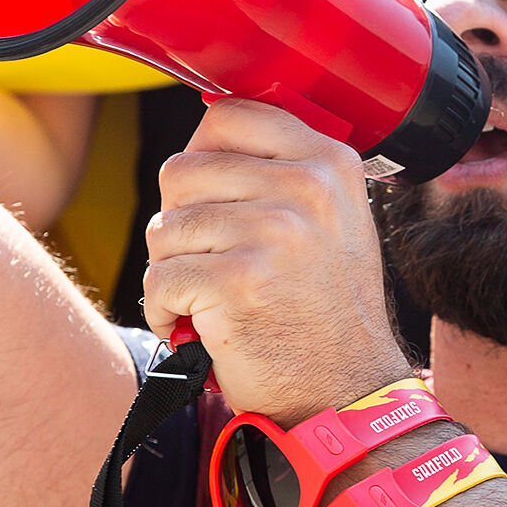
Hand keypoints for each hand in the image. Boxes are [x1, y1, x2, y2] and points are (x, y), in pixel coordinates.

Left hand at [142, 99, 410, 423]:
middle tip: (213, 261)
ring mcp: (275, 232)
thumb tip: (208, 130)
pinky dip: (166, 311)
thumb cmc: (327, 308)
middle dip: (181, 223)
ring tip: (213, 298)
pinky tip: (202, 326)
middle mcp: (306, 187)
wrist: (346, 390)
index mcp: (329, 162)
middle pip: (181, 171)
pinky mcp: (238, 281)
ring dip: (173, 271)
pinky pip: (160, 278)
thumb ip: (283, 169)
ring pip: (164, 227)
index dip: (202, 158)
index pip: (228, 115)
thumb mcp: (332, 219)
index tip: (214, 199)